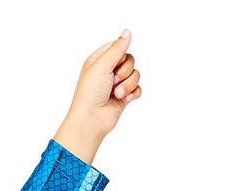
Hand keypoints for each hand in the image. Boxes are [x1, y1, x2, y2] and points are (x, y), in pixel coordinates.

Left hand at [54, 29, 140, 161]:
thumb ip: (117, 48)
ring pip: (135, 74)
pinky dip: (133, 93)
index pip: (119, 47)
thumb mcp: (102, 64)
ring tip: (116, 94)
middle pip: (130, 60)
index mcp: (99, 60)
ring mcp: (117, 84)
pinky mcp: (124, 97)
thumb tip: (127, 32)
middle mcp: (108, 71)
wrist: (91, 120)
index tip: (113, 64)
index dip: (121, 55)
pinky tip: (124, 99)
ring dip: (128, 84)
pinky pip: (138, 88)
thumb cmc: (90, 93)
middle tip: (113, 81)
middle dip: (125, 71)